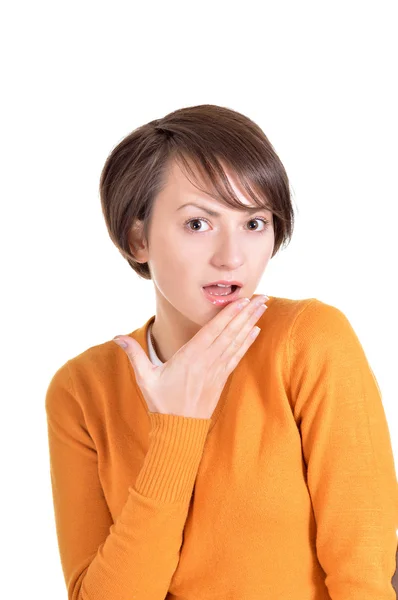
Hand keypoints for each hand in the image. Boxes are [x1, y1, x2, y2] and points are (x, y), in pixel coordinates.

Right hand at [113, 295, 267, 418]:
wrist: (179, 429)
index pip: (213, 331)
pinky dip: (247, 342)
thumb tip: (117, 337)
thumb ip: (134, 355)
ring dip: (250, 323)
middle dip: (246, 314)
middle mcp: (207, 362)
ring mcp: (217, 370)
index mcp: (190, 358)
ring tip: (263, 308)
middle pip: (230, 333)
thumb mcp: (145, 378)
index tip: (241, 300)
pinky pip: (237, 356)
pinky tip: (256, 331)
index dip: (228, 315)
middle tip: (262, 297)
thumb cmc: (161, 402)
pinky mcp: (221, 378)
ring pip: (237, 342)